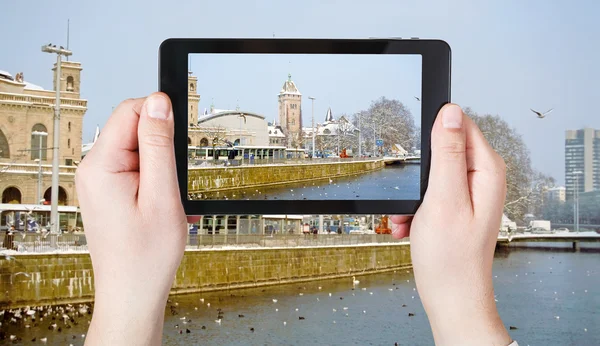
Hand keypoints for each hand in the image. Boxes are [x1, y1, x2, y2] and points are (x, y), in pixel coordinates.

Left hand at [76, 93, 198, 345]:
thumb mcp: (162, 195)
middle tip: (173, 184)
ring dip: (163, 171)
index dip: (159, 118)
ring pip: (139, 153)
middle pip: (134, 131)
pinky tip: (165, 208)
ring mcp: (99, 183)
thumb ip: (159, 145)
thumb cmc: (146, 255)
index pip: (129, 111)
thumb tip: (158, 102)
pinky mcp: (108, 193)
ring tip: (170, 201)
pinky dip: (157, 185)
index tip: (177, 143)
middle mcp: (93, 170)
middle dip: (163, 150)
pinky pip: (136, 172)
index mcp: (101, 166)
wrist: (132, 293)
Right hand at [391, 104, 511, 345]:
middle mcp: (483, 180)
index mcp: (486, 171)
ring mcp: (470, 195)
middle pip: (443, 150)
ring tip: (409, 217)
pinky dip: (414, 209)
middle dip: (419, 173)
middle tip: (413, 196)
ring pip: (431, 175)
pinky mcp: (457, 208)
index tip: (420, 157)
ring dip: (412, 195)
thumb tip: (450, 113)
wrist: (450, 297)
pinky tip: (410, 226)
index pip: (461, 125)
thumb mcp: (443, 198)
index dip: (434, 134)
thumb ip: (447, 153)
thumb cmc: (450, 258)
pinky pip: (429, 195)